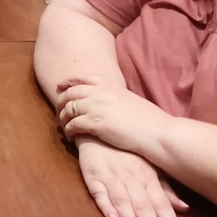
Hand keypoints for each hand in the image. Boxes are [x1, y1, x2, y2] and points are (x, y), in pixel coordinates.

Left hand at [56, 75, 172, 156]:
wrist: (159, 132)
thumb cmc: (150, 120)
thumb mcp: (131, 100)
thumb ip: (116, 98)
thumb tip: (110, 103)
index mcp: (111, 86)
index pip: (83, 78)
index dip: (68, 82)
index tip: (60, 86)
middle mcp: (100, 93)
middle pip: (70, 93)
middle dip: (60, 102)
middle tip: (58, 112)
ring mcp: (96, 107)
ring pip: (68, 109)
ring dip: (62, 119)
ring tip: (64, 128)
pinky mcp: (95, 123)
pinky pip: (72, 125)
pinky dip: (68, 131)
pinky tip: (70, 138)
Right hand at [75, 138, 188, 216]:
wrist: (100, 131)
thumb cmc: (127, 152)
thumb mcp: (149, 166)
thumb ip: (165, 188)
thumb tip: (184, 208)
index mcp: (148, 177)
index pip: (162, 205)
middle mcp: (132, 178)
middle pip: (145, 207)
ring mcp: (111, 177)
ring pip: (123, 201)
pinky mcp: (92, 176)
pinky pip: (98, 192)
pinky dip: (105, 205)